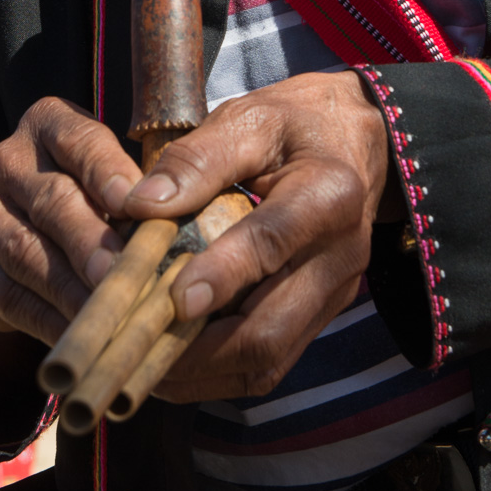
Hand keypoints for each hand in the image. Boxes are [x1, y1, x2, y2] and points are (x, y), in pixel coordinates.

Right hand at [0, 97, 142, 349]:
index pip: (79, 141)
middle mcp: (9, 160)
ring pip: (26, 250)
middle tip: (120, 270)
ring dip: (69, 286)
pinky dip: (45, 318)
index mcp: (49, 125)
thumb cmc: (91, 196)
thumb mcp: (117, 175)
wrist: (15, 229)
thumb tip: (180, 213)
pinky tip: (76, 332)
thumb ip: (144, 187)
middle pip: (52, 200)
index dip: (106, 172)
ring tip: (104, 310)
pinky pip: (7, 293)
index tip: (133, 204)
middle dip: (90, 240)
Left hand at [122, 70, 394, 402]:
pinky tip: (174, 361)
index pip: (271, 242)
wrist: (355, 140)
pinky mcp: (322, 313)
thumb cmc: (294, 125)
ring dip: (203, 371)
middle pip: (271, 327)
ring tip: (142, 364)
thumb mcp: (248, 118)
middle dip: (199, 350)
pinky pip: (271, 360)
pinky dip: (220, 370)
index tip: (173, 298)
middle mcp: (340, 254)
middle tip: (134, 348)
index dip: (221, 275)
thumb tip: (140, 204)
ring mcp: (334, 292)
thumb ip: (196, 158)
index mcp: (328, 192)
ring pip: (269, 358)